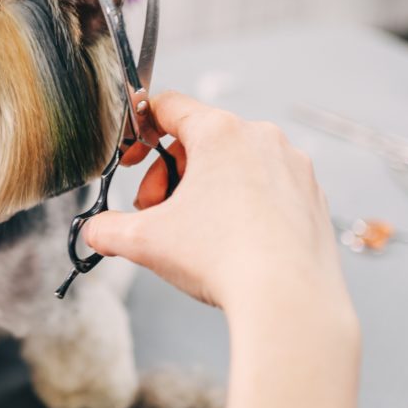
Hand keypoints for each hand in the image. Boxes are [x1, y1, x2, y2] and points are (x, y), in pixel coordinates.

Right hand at [84, 91, 349, 316]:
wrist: (290, 302)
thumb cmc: (223, 259)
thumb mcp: (145, 241)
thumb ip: (108, 229)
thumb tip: (95, 232)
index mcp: (219, 132)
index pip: (168, 105)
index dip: (139, 130)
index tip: (131, 160)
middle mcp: (261, 138)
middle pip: (199, 140)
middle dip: (169, 176)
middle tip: (155, 214)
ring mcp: (293, 167)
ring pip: (234, 163)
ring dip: (204, 190)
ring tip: (192, 233)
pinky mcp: (312, 197)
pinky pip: (266, 187)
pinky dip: (242, 205)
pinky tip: (231, 243)